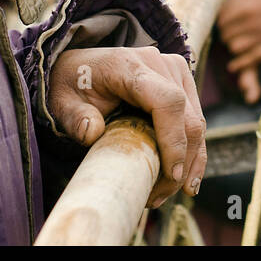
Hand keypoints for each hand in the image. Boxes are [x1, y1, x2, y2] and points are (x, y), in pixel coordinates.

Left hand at [47, 46, 205, 206]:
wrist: (80, 67)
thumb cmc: (71, 84)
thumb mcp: (63, 102)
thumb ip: (75, 117)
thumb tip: (92, 133)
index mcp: (131, 66)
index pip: (168, 101)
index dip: (175, 140)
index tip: (171, 174)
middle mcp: (161, 65)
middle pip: (188, 117)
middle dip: (182, 162)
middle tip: (161, 196)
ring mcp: (175, 73)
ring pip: (197, 122)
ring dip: (190, 161)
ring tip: (172, 193)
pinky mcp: (181, 84)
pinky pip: (194, 119)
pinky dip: (192, 150)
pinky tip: (187, 177)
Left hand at [219, 0, 260, 100]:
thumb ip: (229, 6)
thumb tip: (213, 23)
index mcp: (243, 7)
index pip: (220, 21)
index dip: (222, 22)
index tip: (227, 22)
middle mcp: (251, 22)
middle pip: (225, 35)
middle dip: (227, 34)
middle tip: (234, 32)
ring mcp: (260, 36)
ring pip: (233, 48)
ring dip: (233, 46)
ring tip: (239, 42)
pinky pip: (247, 61)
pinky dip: (237, 64)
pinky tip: (232, 66)